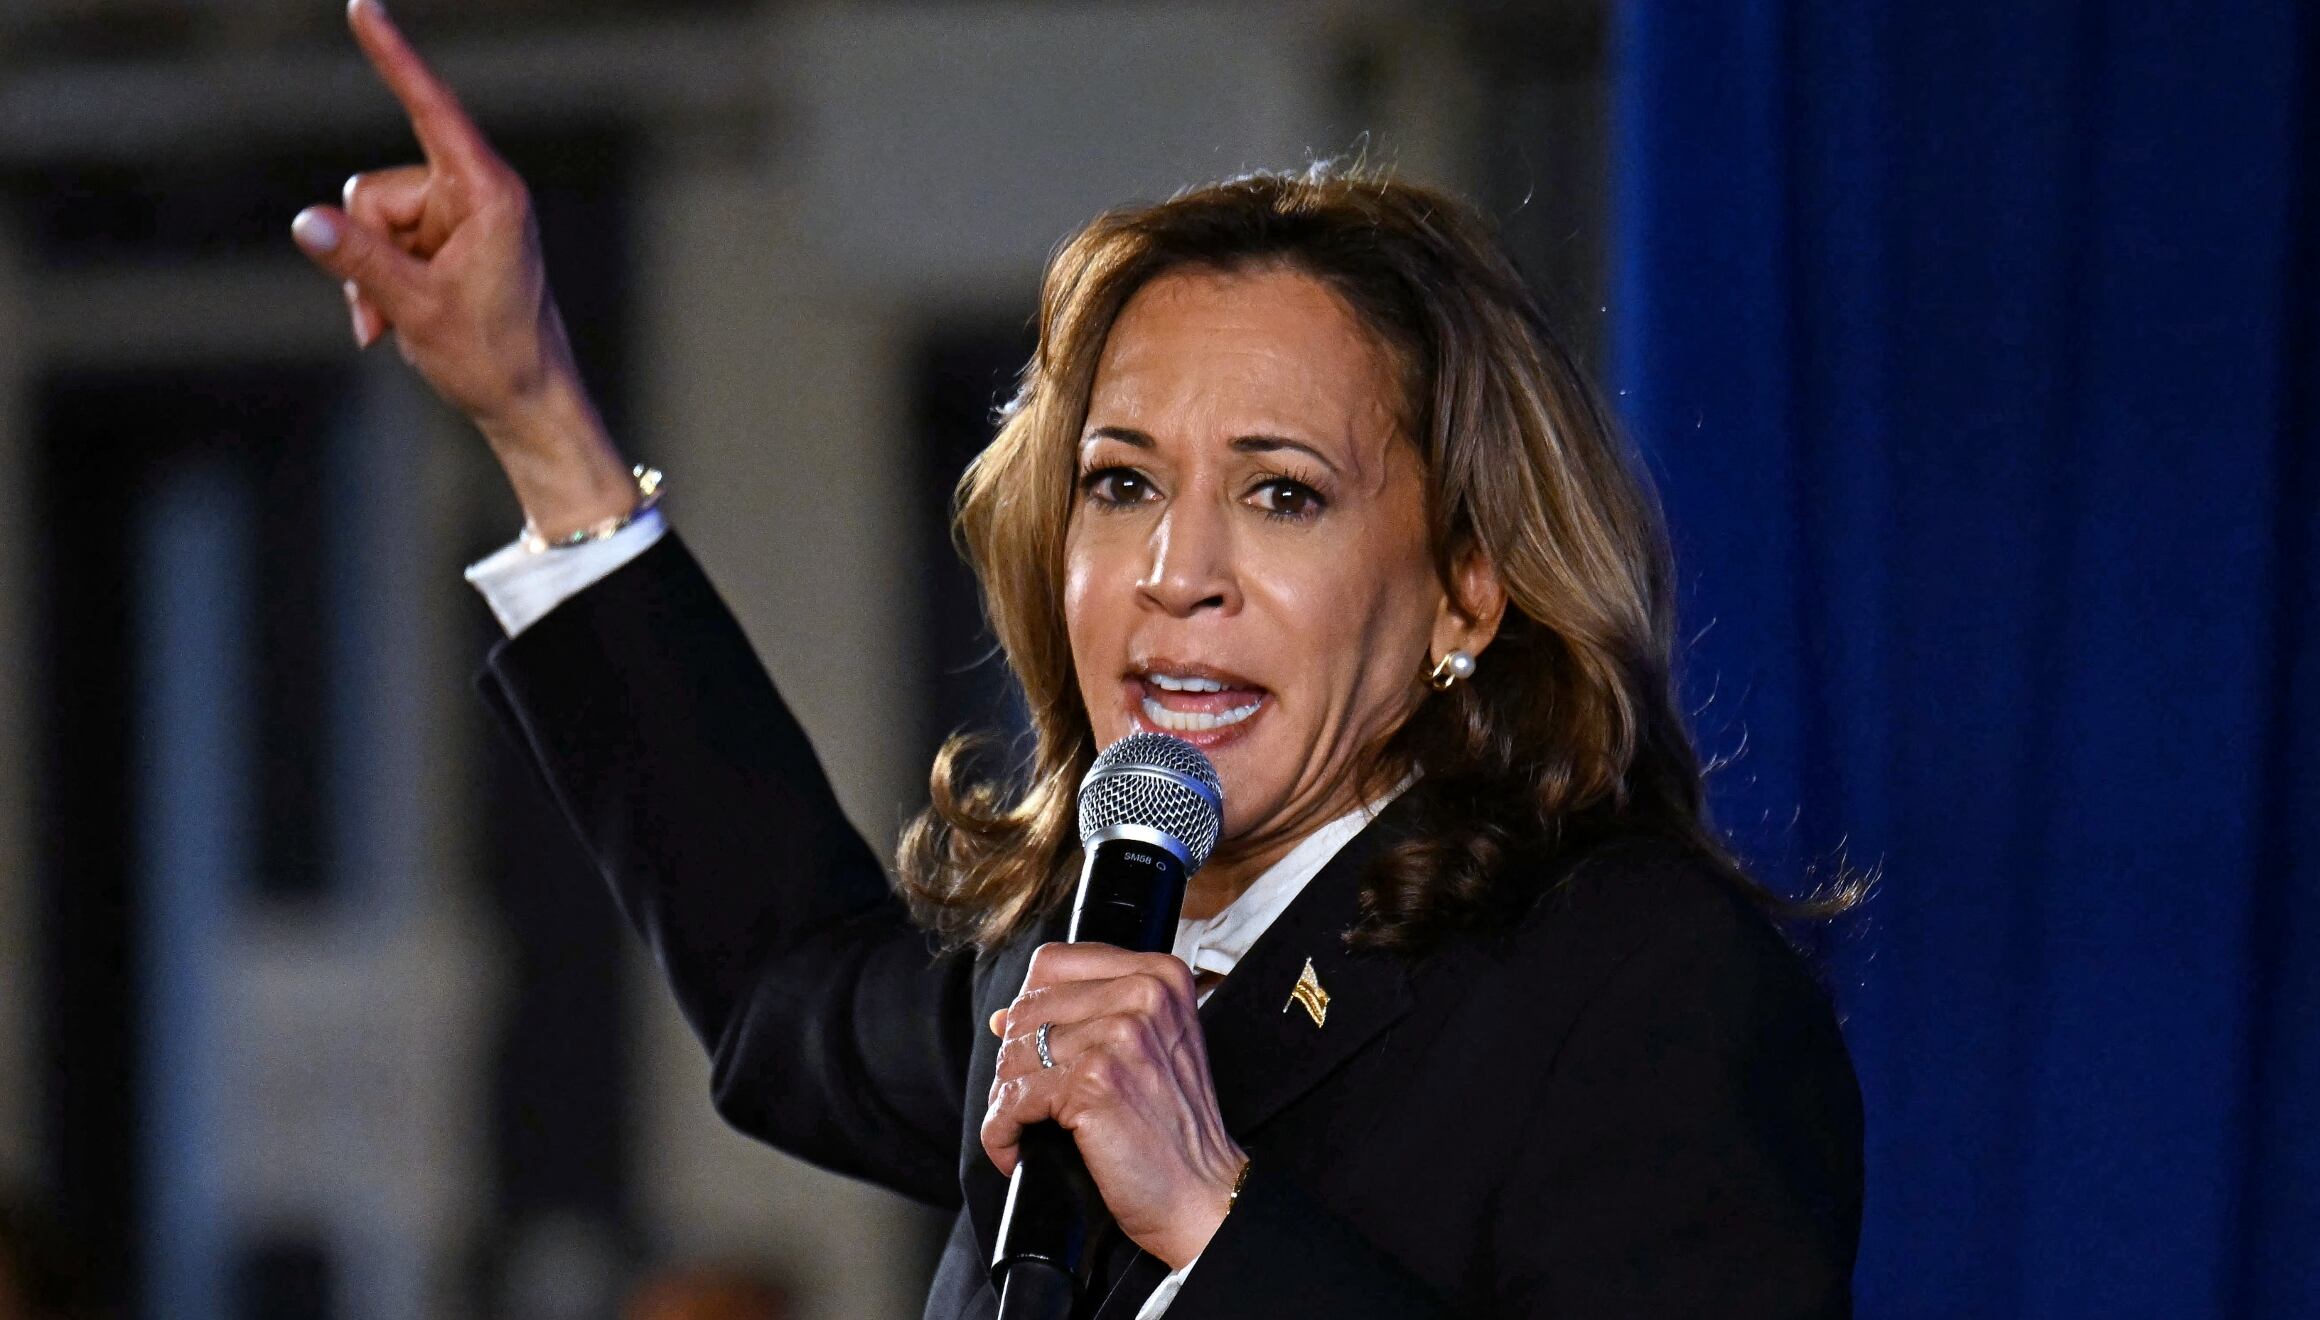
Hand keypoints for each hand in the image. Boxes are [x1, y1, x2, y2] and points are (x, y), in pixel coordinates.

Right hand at [290, 0, 633, 537]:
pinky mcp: (446, 244)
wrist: (526, 402)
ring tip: (395, 321)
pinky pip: (381, 245)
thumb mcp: (415, 307)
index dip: (394, 57)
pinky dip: (378, 284)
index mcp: (487, 194)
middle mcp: (475, 195)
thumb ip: (360, 260)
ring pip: (370, 221)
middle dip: (366, 248)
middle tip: (388, 308)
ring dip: (369, 274)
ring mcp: (458, 220)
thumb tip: (307, 221)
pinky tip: (393, 324)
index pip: (430, 109)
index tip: (364, 6)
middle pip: (376, 191)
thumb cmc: (492, 356)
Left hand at [982, 944, 1248, 1270]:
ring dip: (1007, 1100)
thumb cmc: (1172, 1128)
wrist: (1202, 1192)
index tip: (1034, 1048)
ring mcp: (1120, 1035)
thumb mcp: (1147, 1050)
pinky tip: (1017, 1151)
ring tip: (1028, 1128)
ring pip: (1014, 1054)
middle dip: (1015, 1061)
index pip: (1052, 963)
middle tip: (1032, 1104)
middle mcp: (1143, 995)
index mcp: (1159, 975)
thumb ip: (1084, 1018)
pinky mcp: (1095, 1081)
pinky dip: (1002, 1132)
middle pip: (1027, 1009)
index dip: (1029, 1008)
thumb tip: (1001, 1017)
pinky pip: (1013, 1099)